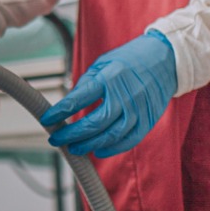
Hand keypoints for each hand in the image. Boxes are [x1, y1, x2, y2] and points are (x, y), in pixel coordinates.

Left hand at [40, 31, 176, 157]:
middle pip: (95, 122)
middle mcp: (124, 95)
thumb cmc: (127, 61)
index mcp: (108, 78)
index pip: (79, 98)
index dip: (60, 111)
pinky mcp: (148, 120)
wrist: (163, 59)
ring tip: (74, 148)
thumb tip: (68, 107)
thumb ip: (86, 85)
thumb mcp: (102, 64)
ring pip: (111, 135)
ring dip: (89, 145)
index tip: (46, 119)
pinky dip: (113, 149)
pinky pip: (129, 140)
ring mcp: (138, 110)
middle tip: (56, 140)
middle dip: (72, 134)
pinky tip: (98, 151)